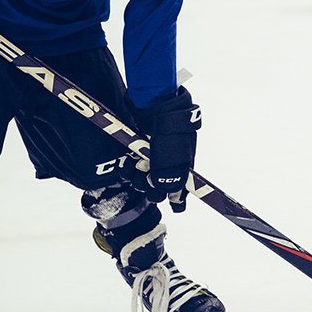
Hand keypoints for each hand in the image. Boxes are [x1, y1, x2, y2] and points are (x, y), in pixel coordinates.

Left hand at [132, 87, 199, 211]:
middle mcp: (169, 161)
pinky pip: (130, 167)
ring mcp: (153, 155)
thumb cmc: (170, 134)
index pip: (182, 188)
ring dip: (138, 178)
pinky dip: (128, 169)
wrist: (157, 105)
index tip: (175, 206)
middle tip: (149, 178)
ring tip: (138, 166)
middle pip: (159, 186)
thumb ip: (172, 183)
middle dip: (152, 188)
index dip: (178, 198)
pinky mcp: (138, 148)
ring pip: (143, 178)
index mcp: (184, 164)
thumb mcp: (175, 162)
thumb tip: (172, 197)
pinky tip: (128, 165)